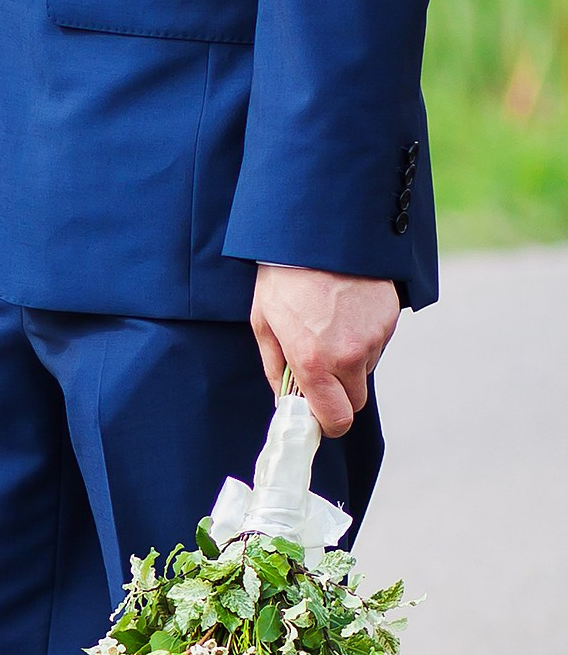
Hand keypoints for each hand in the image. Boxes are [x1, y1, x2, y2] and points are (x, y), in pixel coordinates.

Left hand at [251, 265, 397, 437]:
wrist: (318, 232)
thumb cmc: (283, 277)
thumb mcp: (265, 322)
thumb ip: (275, 368)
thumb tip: (285, 398)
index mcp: (314, 361)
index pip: (336, 419)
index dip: (327, 422)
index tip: (317, 414)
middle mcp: (349, 354)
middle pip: (354, 401)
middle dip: (338, 393)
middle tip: (320, 368)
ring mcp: (374, 337)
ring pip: (365, 370)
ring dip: (350, 361)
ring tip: (329, 326)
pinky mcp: (389, 319)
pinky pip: (376, 343)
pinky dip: (363, 336)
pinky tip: (344, 312)